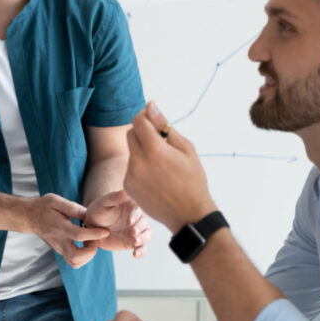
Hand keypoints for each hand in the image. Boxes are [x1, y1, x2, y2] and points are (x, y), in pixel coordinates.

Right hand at [25, 194, 106, 267]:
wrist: (30, 217)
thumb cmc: (44, 207)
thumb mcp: (56, 200)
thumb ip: (72, 208)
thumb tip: (88, 214)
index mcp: (59, 228)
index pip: (78, 235)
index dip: (94, 234)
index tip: (105, 231)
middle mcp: (59, 241)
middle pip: (75, 257)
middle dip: (91, 251)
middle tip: (95, 240)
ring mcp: (59, 248)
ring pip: (75, 263)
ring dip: (88, 256)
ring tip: (91, 242)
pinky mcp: (61, 251)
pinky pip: (74, 261)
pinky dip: (84, 257)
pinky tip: (86, 245)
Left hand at [84, 190, 151, 258]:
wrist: (92, 225)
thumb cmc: (98, 210)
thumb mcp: (105, 202)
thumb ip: (115, 197)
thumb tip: (126, 190)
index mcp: (132, 206)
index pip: (139, 210)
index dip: (136, 215)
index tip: (129, 221)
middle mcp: (137, 218)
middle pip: (145, 223)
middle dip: (141, 228)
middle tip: (132, 232)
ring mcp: (136, 231)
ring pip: (147, 235)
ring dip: (143, 239)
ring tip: (135, 242)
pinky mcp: (133, 242)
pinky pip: (142, 248)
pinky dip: (141, 251)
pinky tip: (135, 254)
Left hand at [124, 102, 216, 232]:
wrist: (188, 215)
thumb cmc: (192, 179)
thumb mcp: (186, 148)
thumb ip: (164, 126)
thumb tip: (150, 105)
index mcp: (154, 150)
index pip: (138, 121)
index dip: (145, 116)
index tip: (153, 119)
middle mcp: (138, 162)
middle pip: (130, 134)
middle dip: (142, 132)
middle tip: (160, 142)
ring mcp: (130, 176)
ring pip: (131, 151)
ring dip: (142, 151)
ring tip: (161, 165)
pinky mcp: (127, 186)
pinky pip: (130, 168)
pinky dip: (140, 167)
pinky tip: (156, 178)